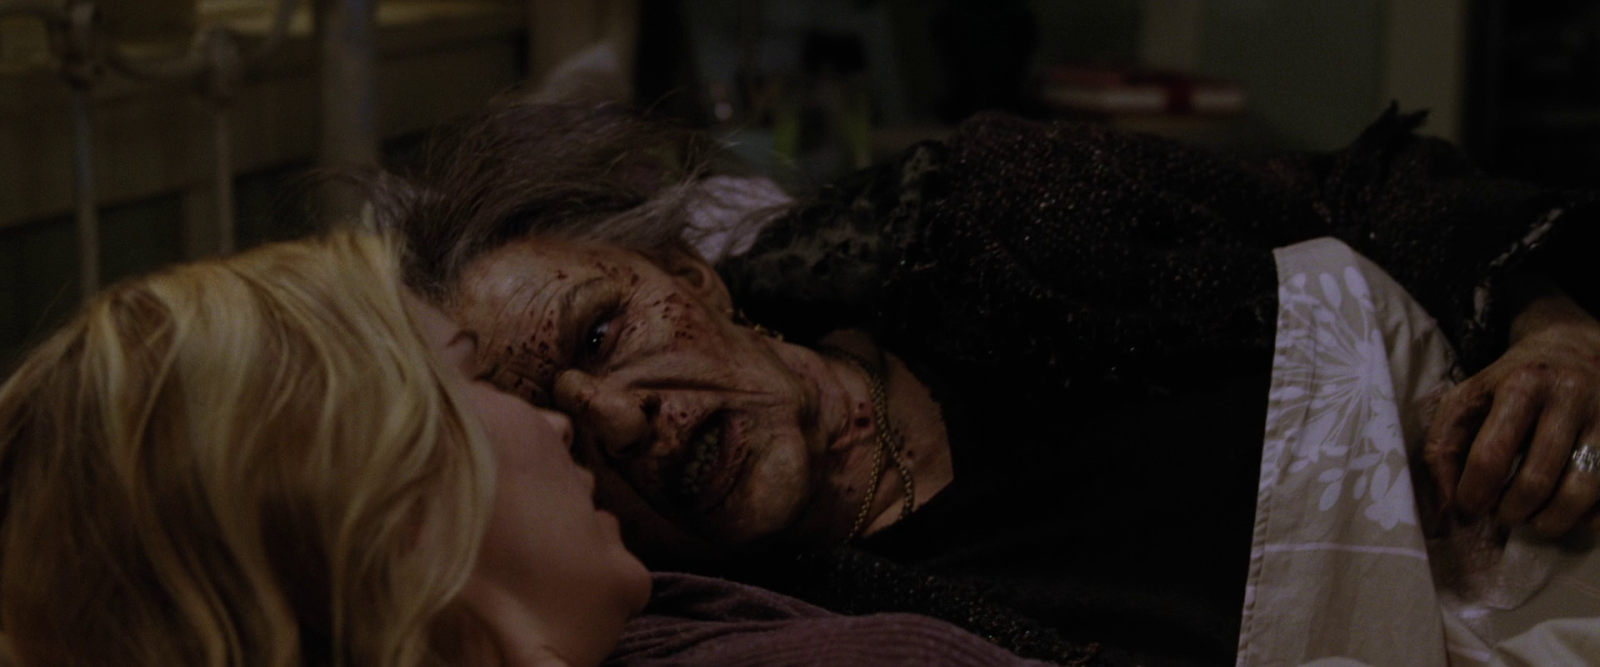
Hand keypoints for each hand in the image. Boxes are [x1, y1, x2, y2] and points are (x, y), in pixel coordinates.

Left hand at [1423, 288, 1599, 536]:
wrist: (1574, 347)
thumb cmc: (1511, 381)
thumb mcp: (1468, 398)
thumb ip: (1444, 447)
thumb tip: (1447, 507)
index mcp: (1522, 385)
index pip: (1491, 454)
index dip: (1474, 493)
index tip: (1468, 508)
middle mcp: (1570, 397)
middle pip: (1537, 479)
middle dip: (1512, 511)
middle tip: (1502, 516)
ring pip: (1581, 491)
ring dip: (1551, 520)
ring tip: (1534, 519)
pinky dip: (1588, 517)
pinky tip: (1568, 511)